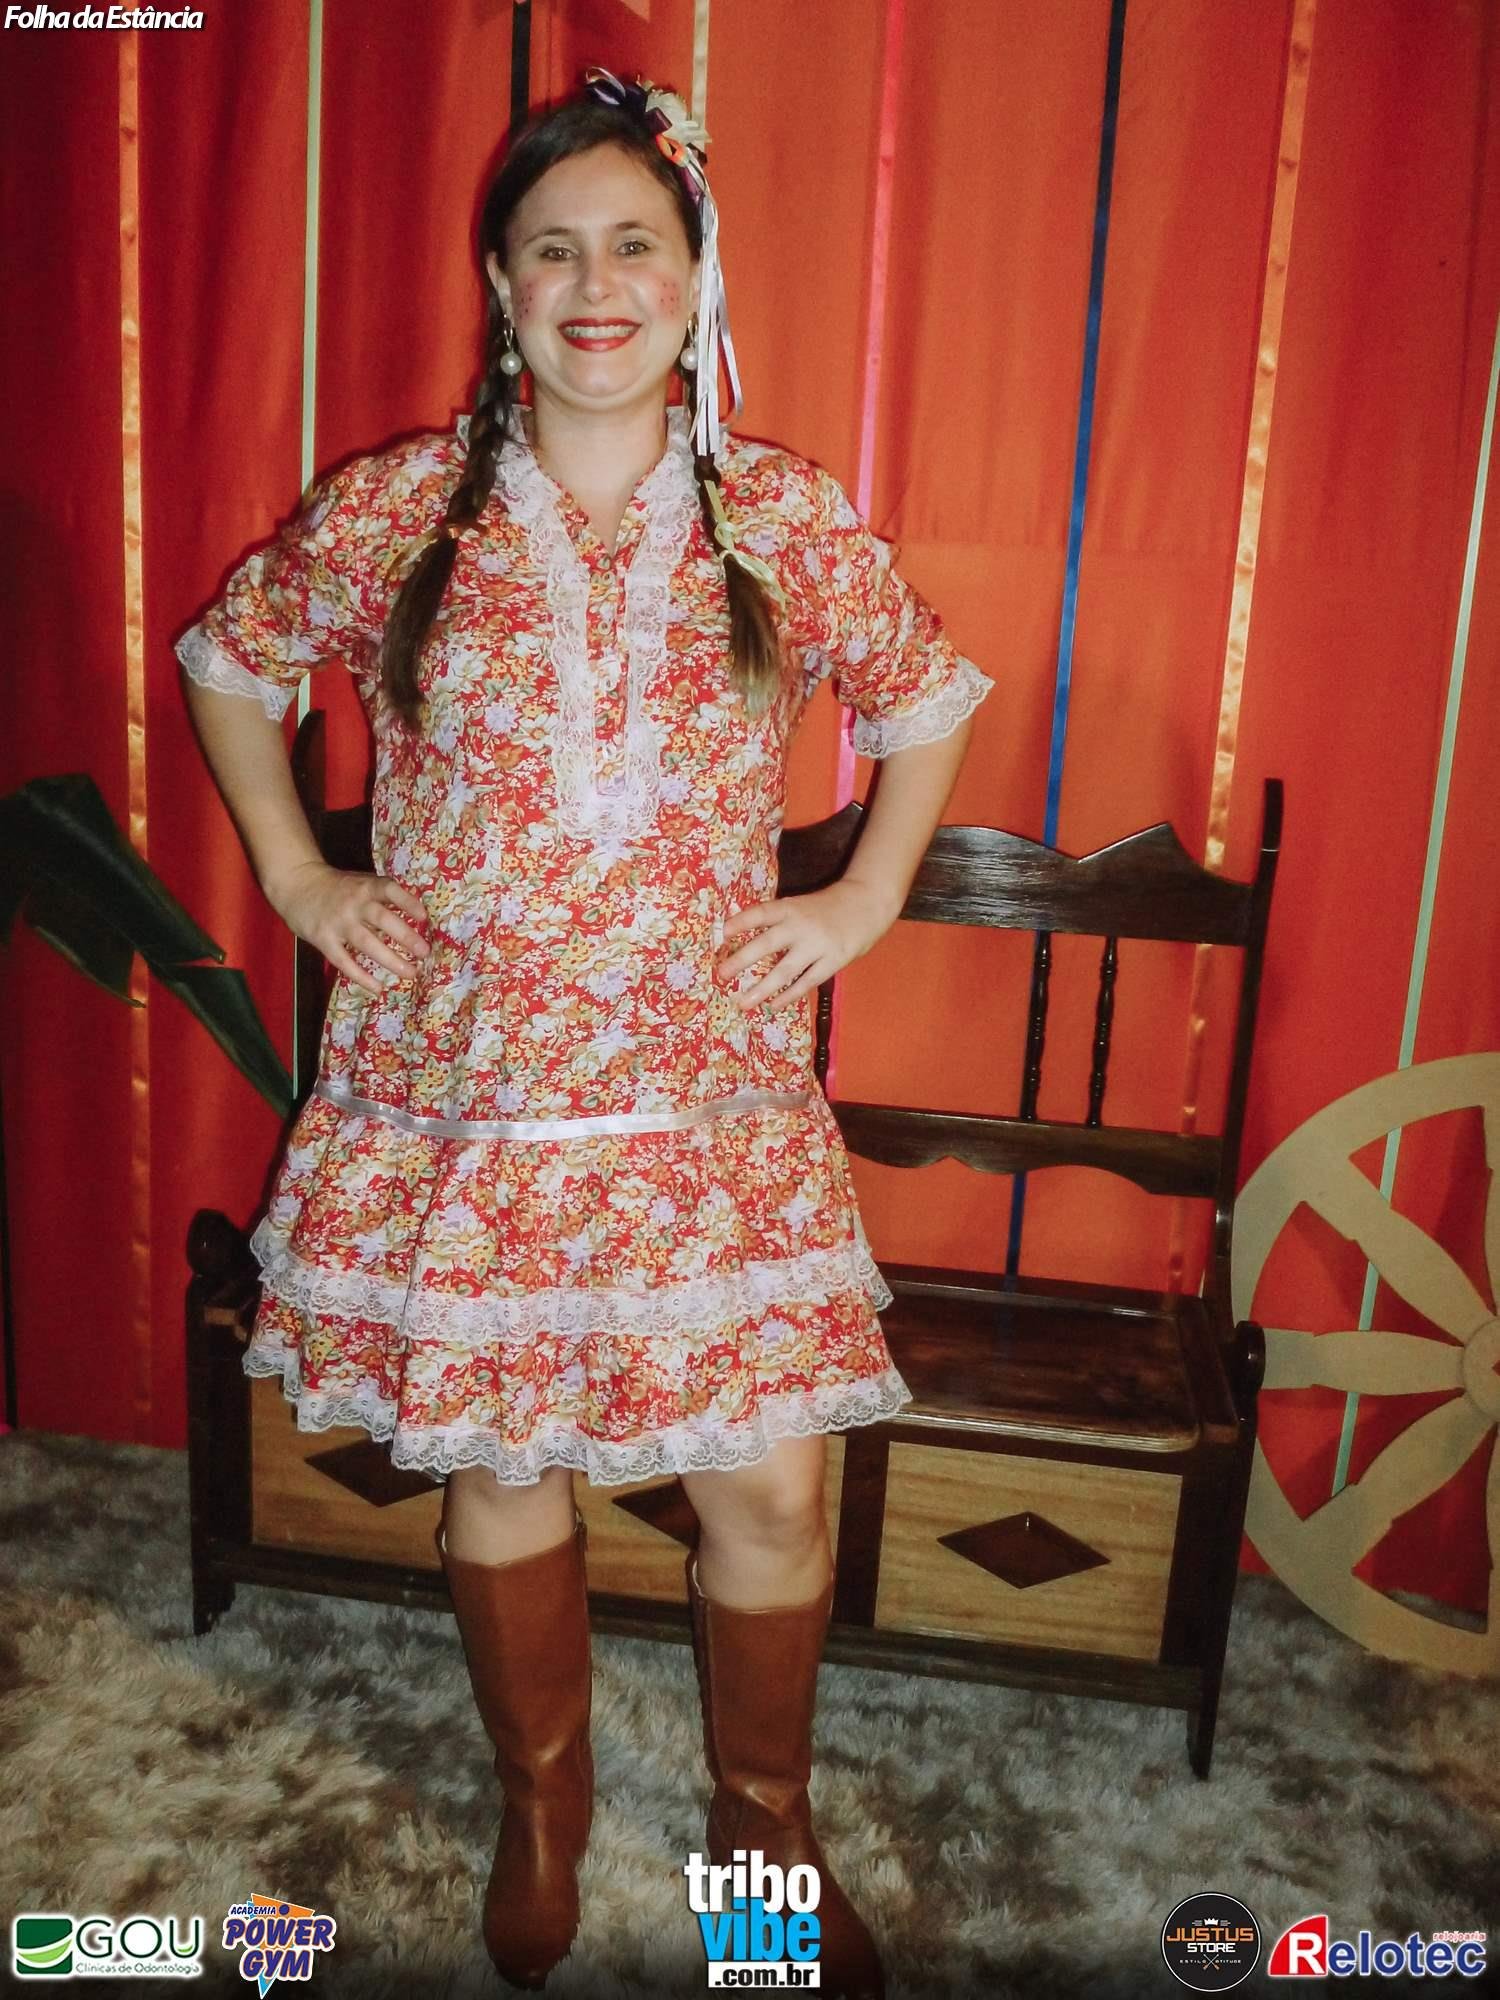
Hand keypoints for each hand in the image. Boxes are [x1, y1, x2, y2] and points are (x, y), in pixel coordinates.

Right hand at [263, 860, 431, 997]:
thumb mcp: (361, 883)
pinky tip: (377, 988)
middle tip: (424, 952)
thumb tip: (418, 917)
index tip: (424, 916)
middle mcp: (353, 903)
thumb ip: (382, 897)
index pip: (389, 890)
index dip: (407, 902)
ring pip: (367, 943)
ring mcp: (338, 922)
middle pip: (382, 919)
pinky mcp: (323, 940)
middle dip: (405, 936)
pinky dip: (361, 976)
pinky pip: (344, 961)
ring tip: (410, 973)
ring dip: (390, 960)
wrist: (297, 885)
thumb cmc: (339, 888)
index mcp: (365, 886)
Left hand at [717, 879, 898, 1012]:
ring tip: (743, 1002)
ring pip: (784, 970)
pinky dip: (789, 995)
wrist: (867, 903)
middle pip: (766, 944)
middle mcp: (801, 925)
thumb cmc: (826, 907)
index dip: (740, 922)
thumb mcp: (800, 906)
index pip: (761, 914)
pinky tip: (773, 1005)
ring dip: (762, 988)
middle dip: (741, 960)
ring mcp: (817, 945)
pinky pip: (806, 982)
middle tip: (721, 974)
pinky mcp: (833, 960)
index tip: (721, 934)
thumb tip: (743, 941)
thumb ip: (779, 921)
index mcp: (790, 908)